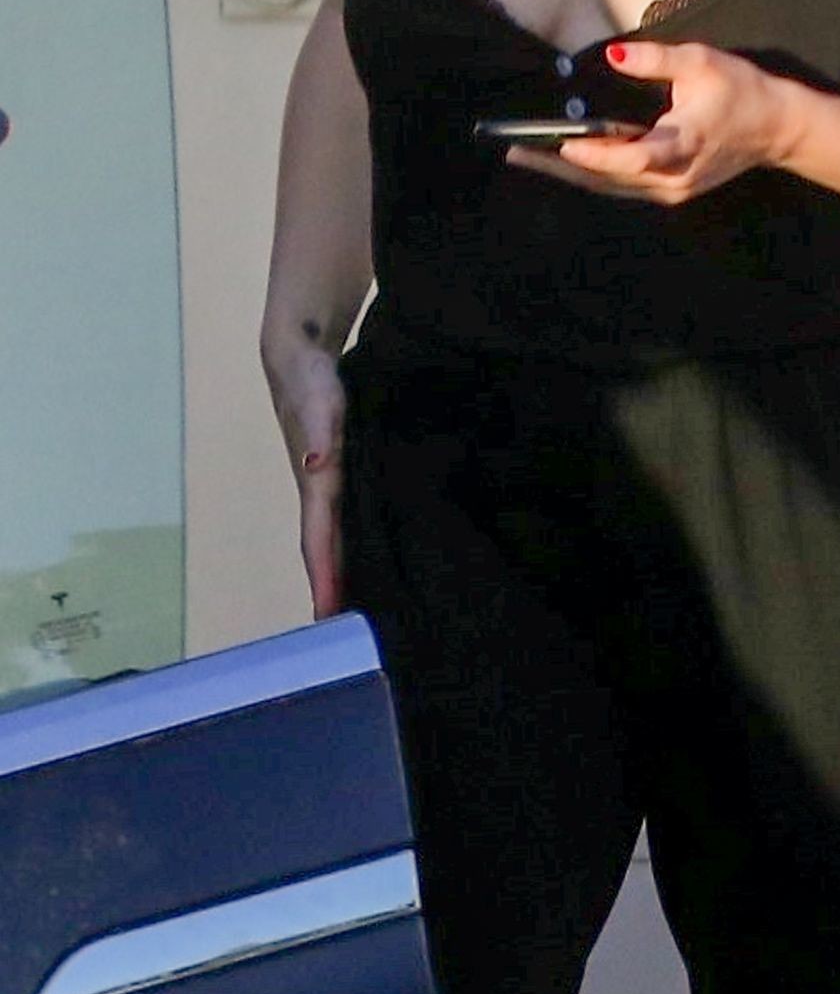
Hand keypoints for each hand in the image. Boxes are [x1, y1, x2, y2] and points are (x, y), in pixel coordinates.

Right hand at [265, 347, 346, 620]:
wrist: (303, 354)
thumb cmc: (310, 380)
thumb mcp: (319, 401)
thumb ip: (320, 433)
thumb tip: (316, 466)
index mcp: (317, 484)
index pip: (319, 542)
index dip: (325, 580)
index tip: (330, 620)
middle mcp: (323, 493)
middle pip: (329, 552)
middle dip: (336, 593)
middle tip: (356, 639)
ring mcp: (333, 485)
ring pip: (341, 538)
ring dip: (349, 573)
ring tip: (372, 611)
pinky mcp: (346, 473)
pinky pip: (354, 518)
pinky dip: (361, 543)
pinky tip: (382, 554)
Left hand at [506, 40, 792, 203]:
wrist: (777, 128)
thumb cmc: (740, 89)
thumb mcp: (702, 62)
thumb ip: (655, 59)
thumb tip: (613, 57)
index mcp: (684, 143)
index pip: (633, 156)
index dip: (597, 155)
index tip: (564, 146)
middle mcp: (674, 176)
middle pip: (609, 177)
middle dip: (561, 166)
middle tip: (517, 151)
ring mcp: (672, 189)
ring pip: (612, 186)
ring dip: (570, 173)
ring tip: (528, 157)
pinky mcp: (671, 190)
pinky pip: (623, 186)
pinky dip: (593, 174)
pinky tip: (565, 163)